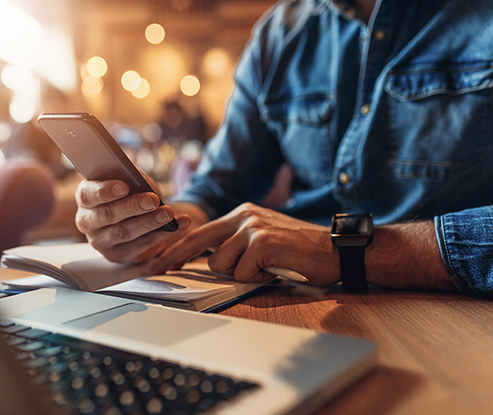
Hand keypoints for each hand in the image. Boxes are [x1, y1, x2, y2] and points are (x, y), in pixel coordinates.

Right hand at [75, 175, 190, 263]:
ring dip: (149, 223)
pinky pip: (139, 246)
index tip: (124, 186)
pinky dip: (160, 235)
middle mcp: (87, 221)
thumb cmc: (130, 191)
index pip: (88, 195)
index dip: (105, 191)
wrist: (136, 215)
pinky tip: (176, 225)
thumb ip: (130, 177)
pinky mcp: (116, 255)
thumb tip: (140, 181)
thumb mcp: (129, 179)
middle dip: (132, 207)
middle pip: (107, 215)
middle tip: (153, 200)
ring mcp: (100, 241)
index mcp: (85, 198)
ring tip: (168, 213)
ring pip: (124, 232)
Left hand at [152, 202, 339, 283]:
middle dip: (175, 258)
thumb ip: (237, 244)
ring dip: (242, 274)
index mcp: (242, 214)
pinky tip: (276, 269)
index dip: (176, 247)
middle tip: (156, 270)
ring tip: (266, 268)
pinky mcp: (262, 243)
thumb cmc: (300, 251)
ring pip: (221, 264)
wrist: (335, 250)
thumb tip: (210, 261)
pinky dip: (258, 279)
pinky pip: (243, 273)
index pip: (201, 231)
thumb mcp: (263, 240)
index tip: (158, 260)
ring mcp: (253, 228)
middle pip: (198, 242)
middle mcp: (244, 216)